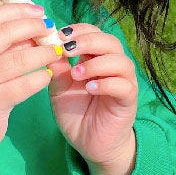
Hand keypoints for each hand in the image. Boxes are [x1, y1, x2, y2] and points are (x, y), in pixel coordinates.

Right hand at [0, 3, 59, 174]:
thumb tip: (29, 30)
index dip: (16, 10)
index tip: (37, 10)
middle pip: (4, 33)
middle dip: (32, 27)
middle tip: (51, 28)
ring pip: (17, 59)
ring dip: (42, 53)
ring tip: (56, 51)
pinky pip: (22, 85)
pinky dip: (39, 78)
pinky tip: (48, 76)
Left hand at [46, 22, 137, 174]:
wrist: (90, 144)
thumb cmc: (76, 113)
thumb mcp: (60, 89)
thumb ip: (57, 69)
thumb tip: (46, 46)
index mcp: (95, 58)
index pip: (93, 33)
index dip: (78, 30)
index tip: (58, 36)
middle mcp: (113, 66)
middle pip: (109, 41)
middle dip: (87, 41)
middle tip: (67, 48)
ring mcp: (124, 82)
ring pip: (120, 61)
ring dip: (96, 63)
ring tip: (76, 73)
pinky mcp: (128, 100)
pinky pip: (123, 85)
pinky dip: (106, 84)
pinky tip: (90, 88)